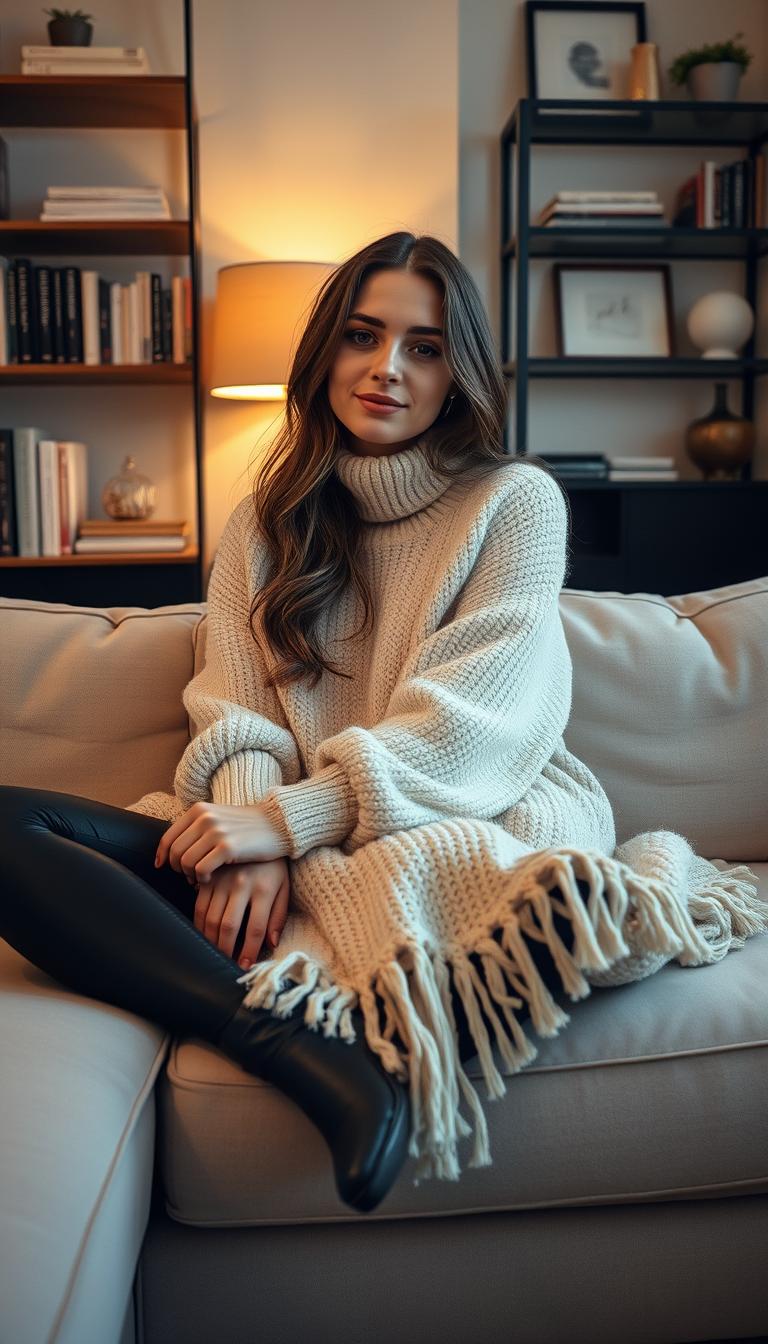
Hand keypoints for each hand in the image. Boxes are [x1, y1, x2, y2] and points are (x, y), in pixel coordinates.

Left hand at [154, 800, 286, 883]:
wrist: (278, 824)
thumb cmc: (247, 827)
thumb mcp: (218, 819)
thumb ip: (196, 829)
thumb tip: (172, 852)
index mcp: (198, 810)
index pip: (168, 837)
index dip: (162, 855)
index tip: (163, 867)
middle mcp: (204, 818)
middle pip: (175, 852)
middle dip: (178, 869)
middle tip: (189, 876)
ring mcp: (216, 832)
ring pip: (186, 862)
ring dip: (190, 875)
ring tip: (201, 878)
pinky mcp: (228, 847)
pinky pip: (201, 870)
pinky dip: (202, 879)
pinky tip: (210, 879)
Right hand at [194, 859, 289, 968]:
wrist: (262, 831)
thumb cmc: (275, 865)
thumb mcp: (285, 887)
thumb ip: (279, 916)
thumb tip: (271, 944)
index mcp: (264, 889)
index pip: (256, 929)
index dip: (249, 951)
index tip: (244, 966)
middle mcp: (242, 884)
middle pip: (229, 926)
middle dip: (225, 950)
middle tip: (225, 963)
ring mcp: (224, 878)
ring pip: (210, 918)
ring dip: (210, 940)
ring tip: (213, 953)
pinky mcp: (210, 874)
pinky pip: (199, 903)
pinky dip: (198, 923)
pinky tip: (203, 933)